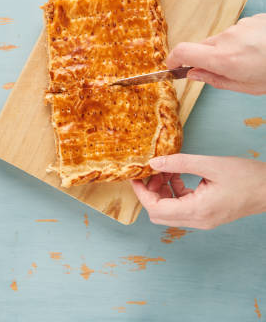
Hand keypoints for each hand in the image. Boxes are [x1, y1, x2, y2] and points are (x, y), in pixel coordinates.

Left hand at [131, 154, 265, 228]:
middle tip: (153, 172)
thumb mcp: (211, 164)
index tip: (135, 177)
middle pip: (158, 214)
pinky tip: (179, 175)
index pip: (156, 209)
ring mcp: (202, 220)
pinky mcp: (206, 215)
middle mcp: (198, 220)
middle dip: (150, 192)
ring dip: (163, 191)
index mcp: (197, 210)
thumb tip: (154, 162)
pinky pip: (181, 207)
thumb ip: (180, 162)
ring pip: (169, 211)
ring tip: (168, 170)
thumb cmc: (248, 177)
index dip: (141, 193)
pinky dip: (175, 192)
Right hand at [167, 13, 265, 94]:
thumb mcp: (247, 86)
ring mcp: (241, 26)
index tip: (173, 66)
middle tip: (227, 69)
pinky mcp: (253, 19)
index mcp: (224, 59)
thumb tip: (194, 74)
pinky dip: (243, 41)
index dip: (173, 59)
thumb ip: (216, 80)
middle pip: (203, 47)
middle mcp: (228, 38)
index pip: (183, 52)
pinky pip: (238, 31)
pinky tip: (259, 48)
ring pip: (222, 39)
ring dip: (228, 49)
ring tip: (251, 58)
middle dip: (208, 58)